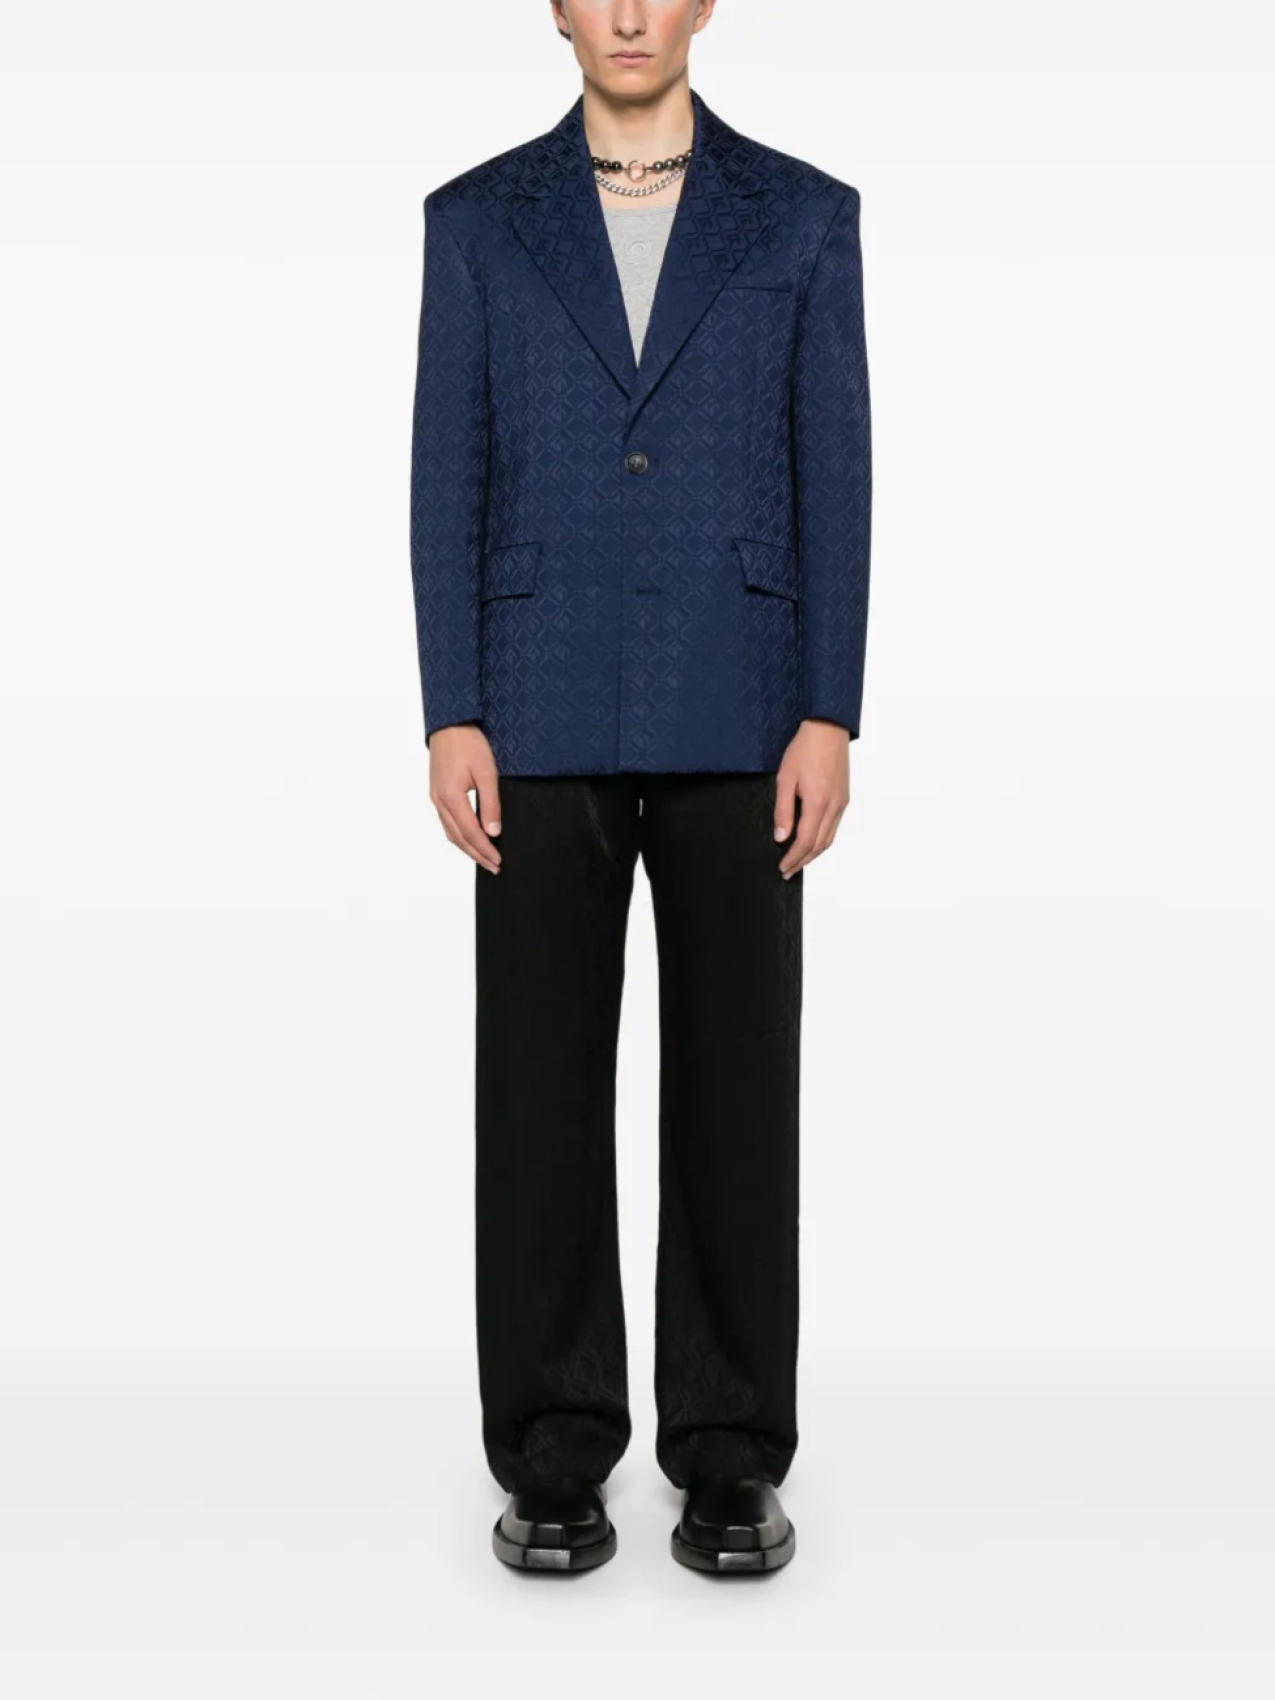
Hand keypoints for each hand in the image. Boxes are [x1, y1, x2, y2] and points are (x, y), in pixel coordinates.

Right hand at [428, 723, 501, 873]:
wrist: (449, 724)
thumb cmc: (469, 744)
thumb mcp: (487, 772)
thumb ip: (490, 804)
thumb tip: (494, 832)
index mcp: (451, 797)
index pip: (470, 833)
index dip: (485, 849)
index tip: (498, 861)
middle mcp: (439, 801)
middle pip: (458, 838)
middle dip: (477, 855)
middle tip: (494, 867)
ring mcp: (436, 798)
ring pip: (450, 832)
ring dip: (467, 848)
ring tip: (484, 858)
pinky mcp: (437, 793)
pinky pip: (447, 822)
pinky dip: (459, 835)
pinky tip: (469, 838)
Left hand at [774, 718, 850, 877]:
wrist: (828, 728)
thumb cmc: (804, 749)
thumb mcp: (785, 779)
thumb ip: (783, 810)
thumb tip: (780, 837)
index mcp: (817, 803)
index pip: (805, 841)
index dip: (793, 858)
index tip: (783, 867)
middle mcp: (833, 807)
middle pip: (819, 845)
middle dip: (803, 861)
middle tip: (788, 871)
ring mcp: (842, 803)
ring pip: (829, 838)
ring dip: (814, 853)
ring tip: (799, 861)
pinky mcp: (844, 798)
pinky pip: (835, 827)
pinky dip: (823, 840)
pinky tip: (813, 841)